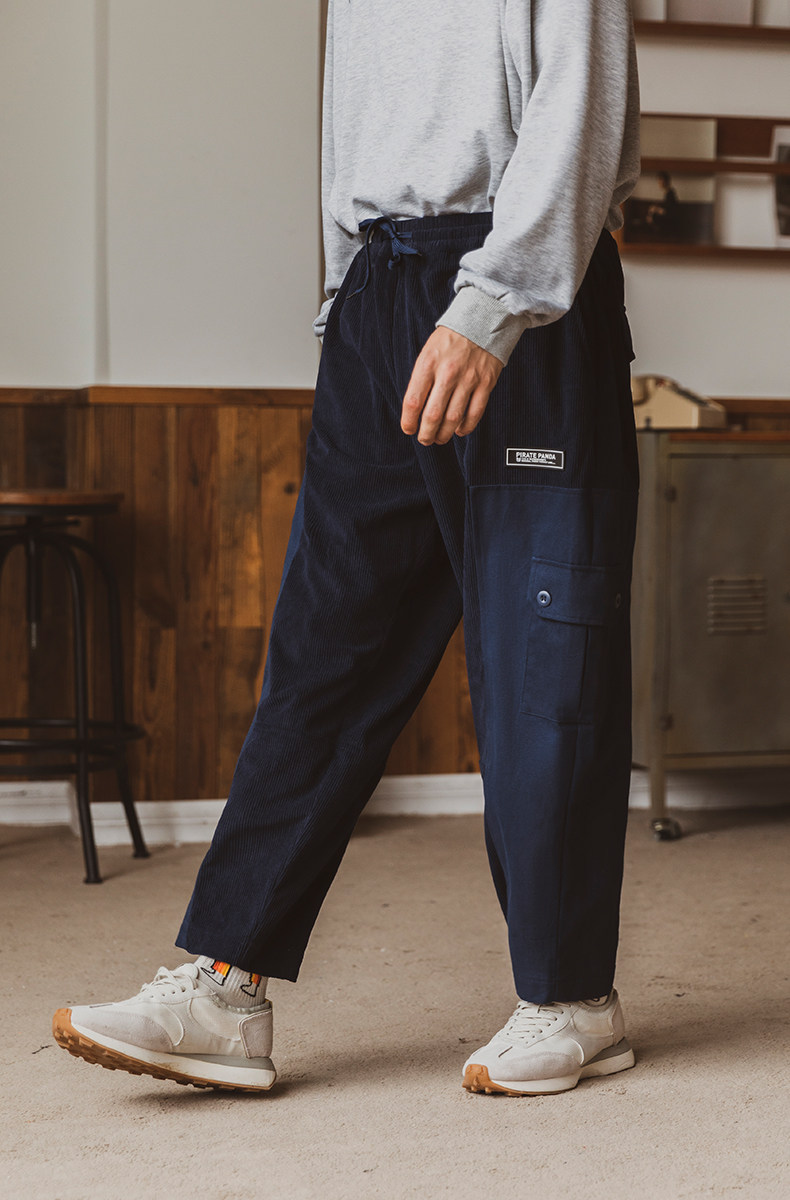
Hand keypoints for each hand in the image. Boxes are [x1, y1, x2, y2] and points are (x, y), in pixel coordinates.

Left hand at [401, 327, 502, 445]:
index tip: (408, 429)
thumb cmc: (451, 339)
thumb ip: (422, 379)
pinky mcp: (486, 383)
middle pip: (433, 415)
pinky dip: (466, 427)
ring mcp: (468, 379)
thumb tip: (416, 409)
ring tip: (439, 438)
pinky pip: (474, 413)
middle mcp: (447, 373)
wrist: (483, 320)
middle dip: (425, 434)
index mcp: (428, 363)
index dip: (408, 421)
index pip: (413, 401)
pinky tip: (459, 430)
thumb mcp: (428, 352)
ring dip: (444, 434)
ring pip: (453, 419)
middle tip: (424, 439)